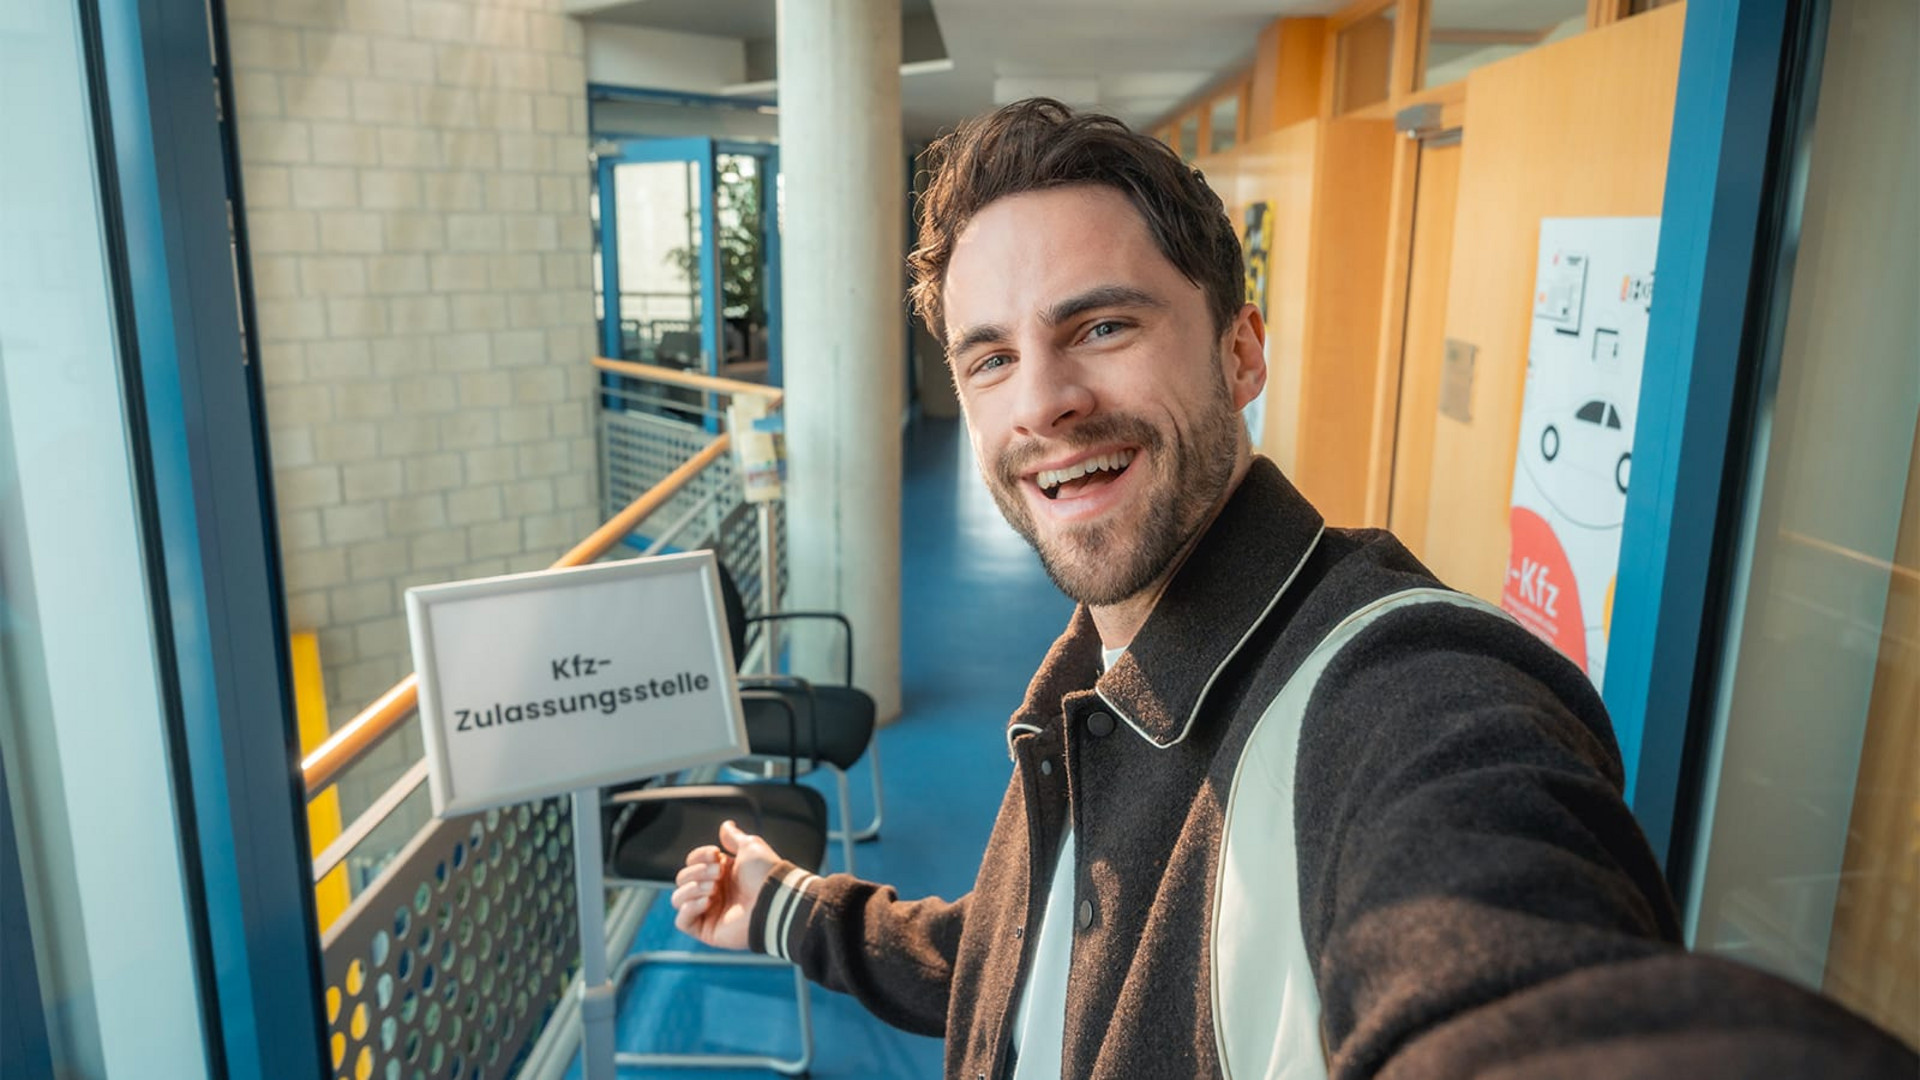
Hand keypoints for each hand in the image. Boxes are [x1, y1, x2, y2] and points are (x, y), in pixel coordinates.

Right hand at [670, 819, 782, 950]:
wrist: (774, 899)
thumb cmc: (765, 873)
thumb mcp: (749, 846)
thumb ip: (734, 837)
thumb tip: (726, 825)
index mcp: (721, 874)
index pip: (692, 862)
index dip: (699, 856)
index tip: (717, 854)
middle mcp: (713, 893)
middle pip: (682, 878)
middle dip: (698, 872)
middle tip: (719, 874)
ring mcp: (709, 912)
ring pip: (678, 898)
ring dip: (692, 889)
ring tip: (714, 889)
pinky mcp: (707, 931)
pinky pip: (682, 921)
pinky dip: (689, 908)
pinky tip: (707, 902)